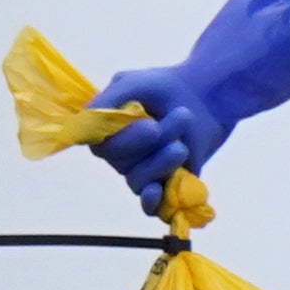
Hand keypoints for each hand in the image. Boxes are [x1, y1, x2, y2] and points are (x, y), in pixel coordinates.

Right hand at [88, 67, 232, 212]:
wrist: (205, 97)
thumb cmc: (163, 87)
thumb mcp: (132, 83)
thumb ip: (107, 100)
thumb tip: (84, 123)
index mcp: (103, 131)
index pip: (100, 146)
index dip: (125, 141)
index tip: (152, 126)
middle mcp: (118, 154)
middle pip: (121, 162)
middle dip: (153, 142)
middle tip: (183, 115)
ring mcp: (141, 170)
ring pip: (138, 180)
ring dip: (163, 162)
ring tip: (183, 144)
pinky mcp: (165, 185)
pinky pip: (152, 205)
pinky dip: (151, 203)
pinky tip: (156, 194)